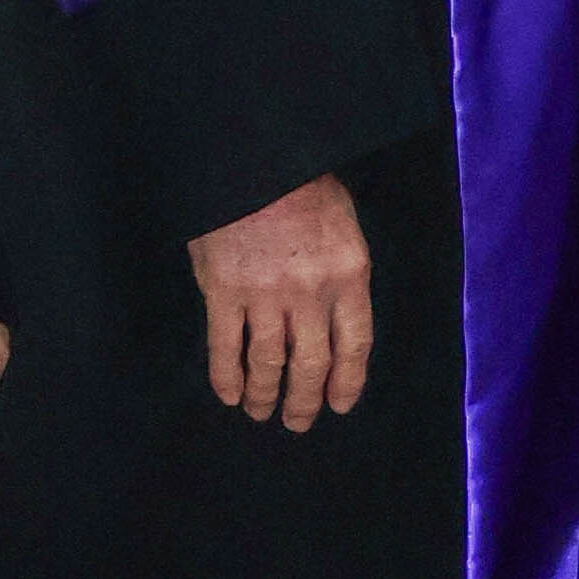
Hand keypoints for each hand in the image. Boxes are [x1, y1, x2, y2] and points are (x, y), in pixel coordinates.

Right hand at [191, 177, 372, 427]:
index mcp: (350, 274)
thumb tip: (330, 322)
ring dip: (265, 394)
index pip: (354, 344)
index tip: (338, 405)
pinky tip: (229, 394)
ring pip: (268, 363)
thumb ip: (340, 275)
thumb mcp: (343, 226)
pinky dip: (227, 377)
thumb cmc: (302, 184)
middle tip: (298, 422)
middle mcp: (312, 292)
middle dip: (304, 400)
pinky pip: (225, 347)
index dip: (346, 381)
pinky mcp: (224, 291)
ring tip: (260, 411)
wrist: (252, 157)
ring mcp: (266, 294)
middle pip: (311, 363)